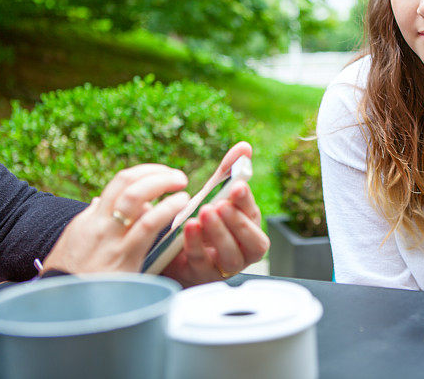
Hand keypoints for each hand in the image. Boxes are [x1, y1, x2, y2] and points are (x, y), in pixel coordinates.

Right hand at [42, 164, 190, 273]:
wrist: (59, 309)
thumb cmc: (71, 280)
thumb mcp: (77, 245)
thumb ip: (93, 223)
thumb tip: (101, 202)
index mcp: (90, 219)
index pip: (119, 184)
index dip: (144, 174)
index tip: (161, 174)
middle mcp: (99, 223)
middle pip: (127, 182)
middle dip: (155, 173)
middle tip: (177, 176)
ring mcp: (111, 238)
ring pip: (136, 197)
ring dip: (162, 184)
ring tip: (183, 186)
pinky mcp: (124, 257)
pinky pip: (147, 226)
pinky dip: (166, 210)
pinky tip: (180, 205)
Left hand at [160, 142, 269, 286]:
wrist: (168, 250)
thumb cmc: (199, 221)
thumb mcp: (213, 195)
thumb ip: (228, 172)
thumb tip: (244, 146)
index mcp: (249, 228)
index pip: (255, 215)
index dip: (247, 201)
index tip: (236, 186)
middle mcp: (243, 250)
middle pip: (253, 242)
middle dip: (237, 221)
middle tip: (220, 204)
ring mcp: (223, 267)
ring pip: (231, 257)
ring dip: (219, 233)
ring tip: (204, 212)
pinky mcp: (202, 277)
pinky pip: (202, 263)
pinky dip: (195, 244)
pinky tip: (187, 226)